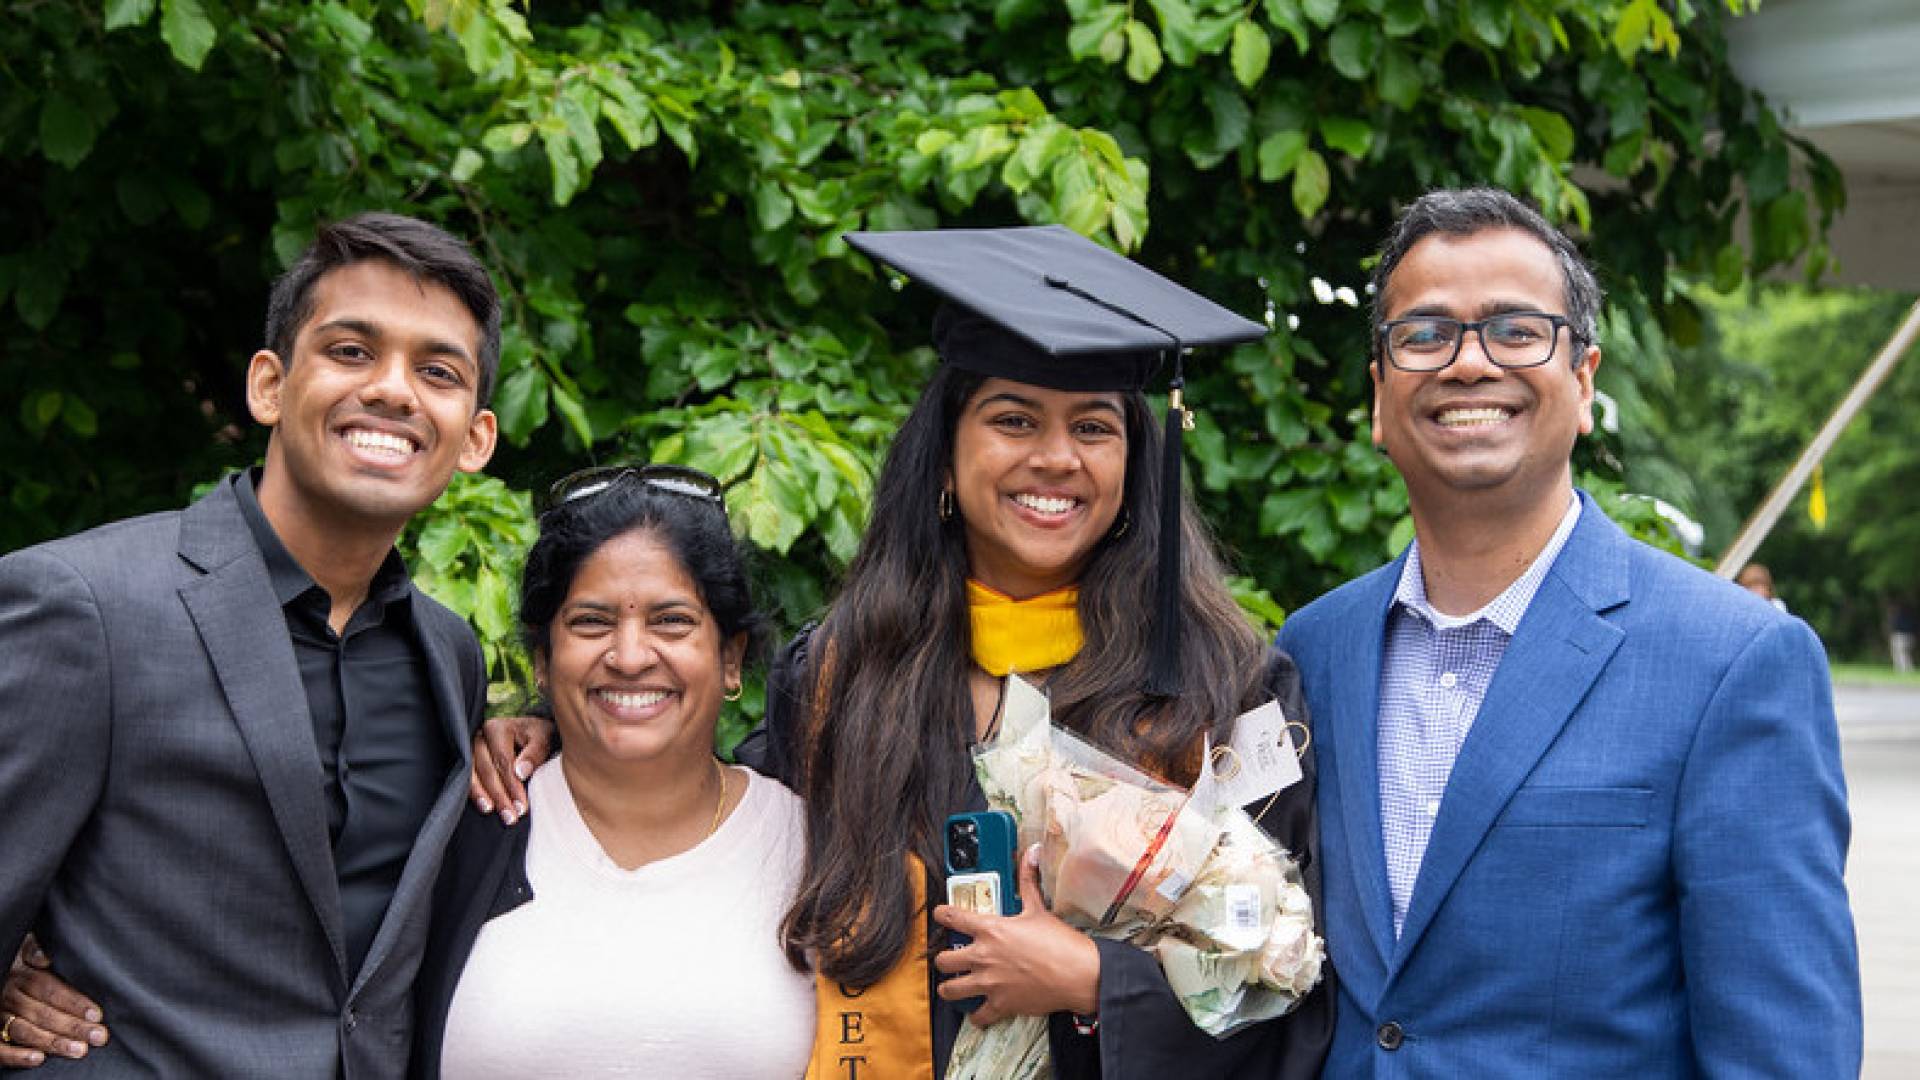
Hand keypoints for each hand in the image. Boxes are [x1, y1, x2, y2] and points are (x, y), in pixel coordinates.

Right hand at [1, 935, 108, 1067]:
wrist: (0, 973)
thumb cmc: (25, 965)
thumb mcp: (28, 950)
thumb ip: (36, 950)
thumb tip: (45, 956)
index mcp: (21, 975)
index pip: (49, 989)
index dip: (73, 1002)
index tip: (97, 1014)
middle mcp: (9, 996)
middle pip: (42, 1013)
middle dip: (72, 1026)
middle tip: (99, 1036)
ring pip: (25, 1031)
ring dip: (53, 1042)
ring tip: (78, 1050)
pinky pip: (0, 1049)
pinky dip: (17, 1056)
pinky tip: (38, 1059)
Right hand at [469, 714, 552, 823]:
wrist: (528, 730)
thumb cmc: (536, 734)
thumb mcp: (542, 738)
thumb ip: (533, 754)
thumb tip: (520, 773)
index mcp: (497, 729)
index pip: (503, 761)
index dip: (511, 786)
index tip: (521, 806)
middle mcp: (479, 737)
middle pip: (486, 769)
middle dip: (498, 795)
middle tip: (510, 817)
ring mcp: (470, 748)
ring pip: (471, 774)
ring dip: (481, 795)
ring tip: (490, 811)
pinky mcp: (467, 759)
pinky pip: (465, 777)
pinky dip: (473, 793)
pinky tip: (481, 806)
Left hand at [932, 845, 1100, 1026]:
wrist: (1078, 974)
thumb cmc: (1060, 942)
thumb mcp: (1039, 908)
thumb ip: (1028, 881)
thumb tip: (1030, 853)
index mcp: (991, 929)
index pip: (953, 917)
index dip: (942, 915)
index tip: (940, 915)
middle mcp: (983, 956)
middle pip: (943, 960)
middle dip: (943, 960)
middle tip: (950, 959)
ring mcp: (989, 982)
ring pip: (950, 990)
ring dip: (950, 988)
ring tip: (955, 986)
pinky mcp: (1001, 1004)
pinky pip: (977, 1016)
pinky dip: (976, 1016)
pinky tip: (979, 1011)